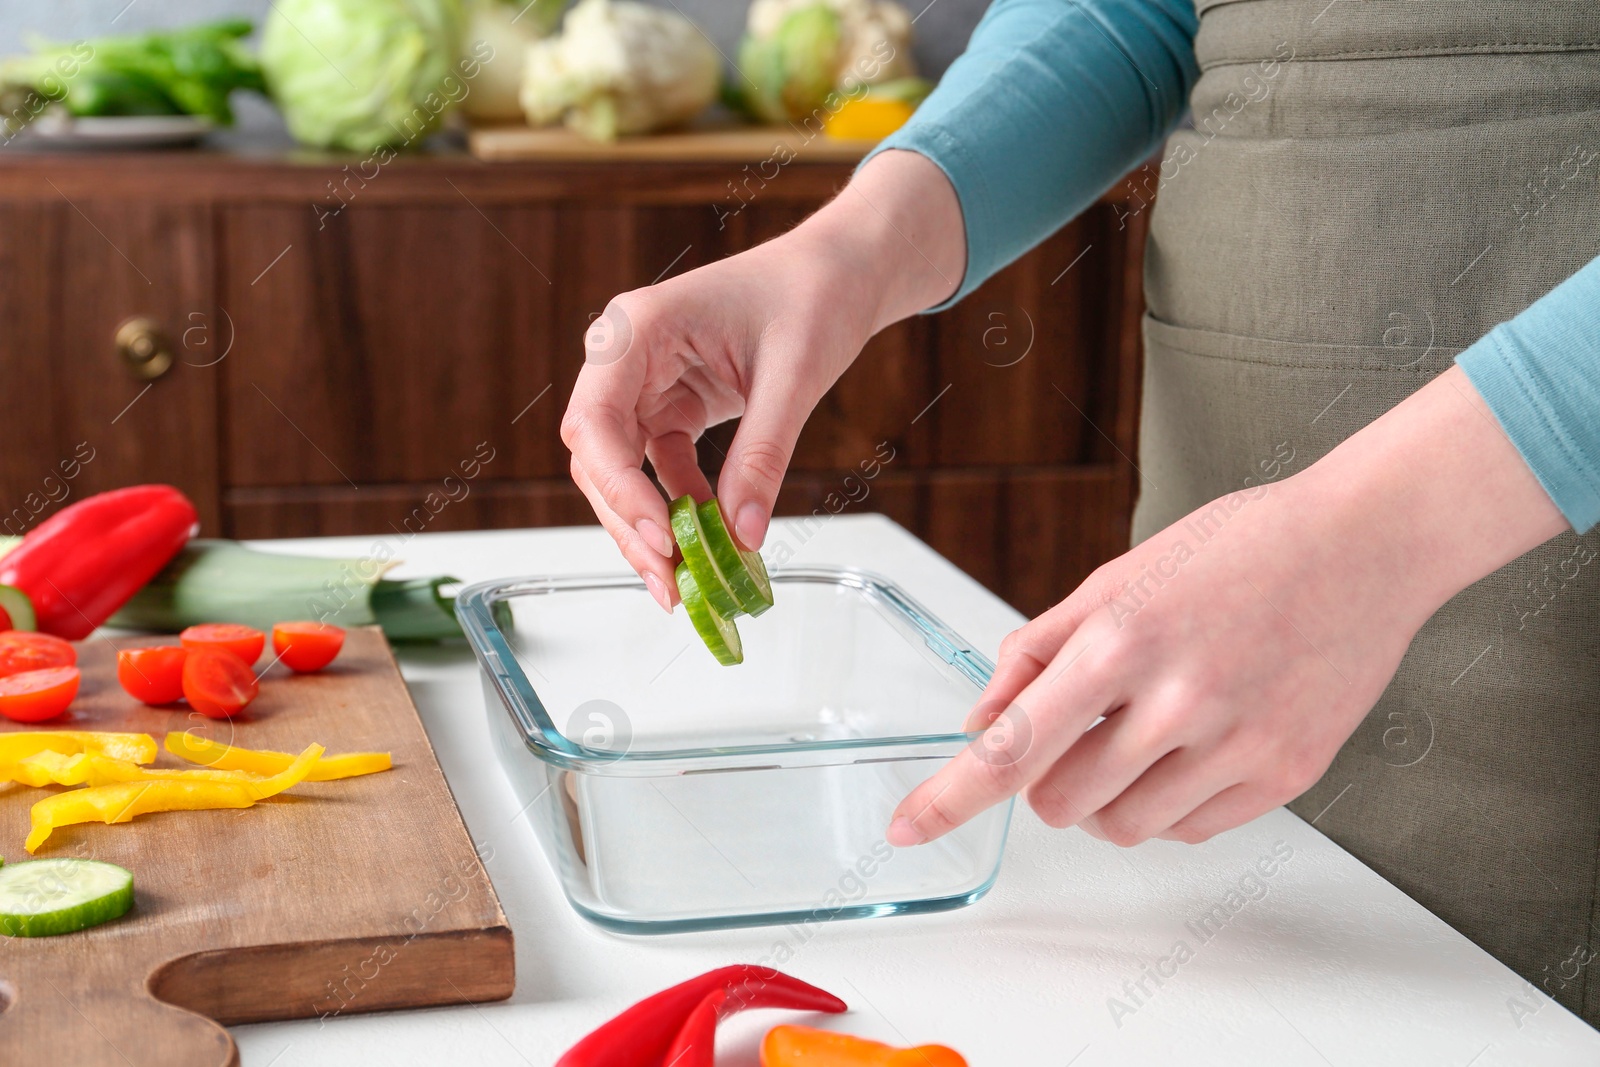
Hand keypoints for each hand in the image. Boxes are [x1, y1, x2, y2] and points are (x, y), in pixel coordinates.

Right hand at [560, 150, 963, 608]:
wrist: (840, 272)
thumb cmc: (814, 294)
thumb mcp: (793, 376)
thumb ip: (762, 455)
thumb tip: (744, 534)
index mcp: (637, 330)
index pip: (597, 423)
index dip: (619, 489)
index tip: (661, 540)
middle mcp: (626, 357)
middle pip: (600, 457)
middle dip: (630, 524)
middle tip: (671, 583)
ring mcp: (645, 384)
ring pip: (623, 472)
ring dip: (649, 526)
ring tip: (686, 581)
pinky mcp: (672, 407)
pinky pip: (660, 469)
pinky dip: (681, 509)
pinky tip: (712, 540)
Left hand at [887, 366, 1567, 846]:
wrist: (1364, 544)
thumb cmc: (1238, 548)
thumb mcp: (1120, 576)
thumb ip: (1039, 649)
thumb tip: (982, 719)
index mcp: (1121, 641)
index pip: (1012, 745)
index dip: (949, 796)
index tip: (906, 828)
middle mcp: (1176, 702)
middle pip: (1059, 803)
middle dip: (1049, 779)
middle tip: (1082, 732)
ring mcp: (1236, 745)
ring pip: (1121, 828)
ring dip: (1107, 799)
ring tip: (1142, 736)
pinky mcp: (1285, 776)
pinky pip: (1189, 831)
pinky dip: (1171, 805)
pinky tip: (1193, 749)